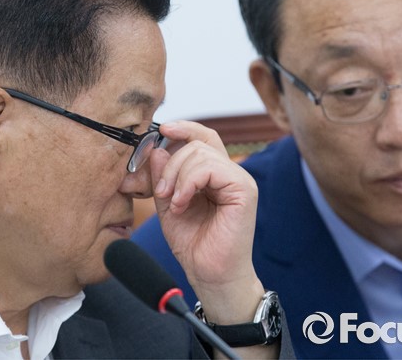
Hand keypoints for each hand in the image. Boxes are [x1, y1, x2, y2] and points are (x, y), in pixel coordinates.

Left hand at [150, 120, 263, 323]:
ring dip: (177, 176)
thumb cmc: (193, 243)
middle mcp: (230, 173)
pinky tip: (182, 204)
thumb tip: (158, 149)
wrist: (210, 274)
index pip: (202, 137)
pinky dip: (188, 183)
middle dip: (171, 163)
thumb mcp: (168, 204)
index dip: (183, 128)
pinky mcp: (243, 190)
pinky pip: (210, 168)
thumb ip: (163, 177)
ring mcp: (239, 180)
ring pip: (201, 153)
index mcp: (215, 174)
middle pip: (198, 143)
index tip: (161, 130)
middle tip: (160, 191)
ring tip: (173, 203)